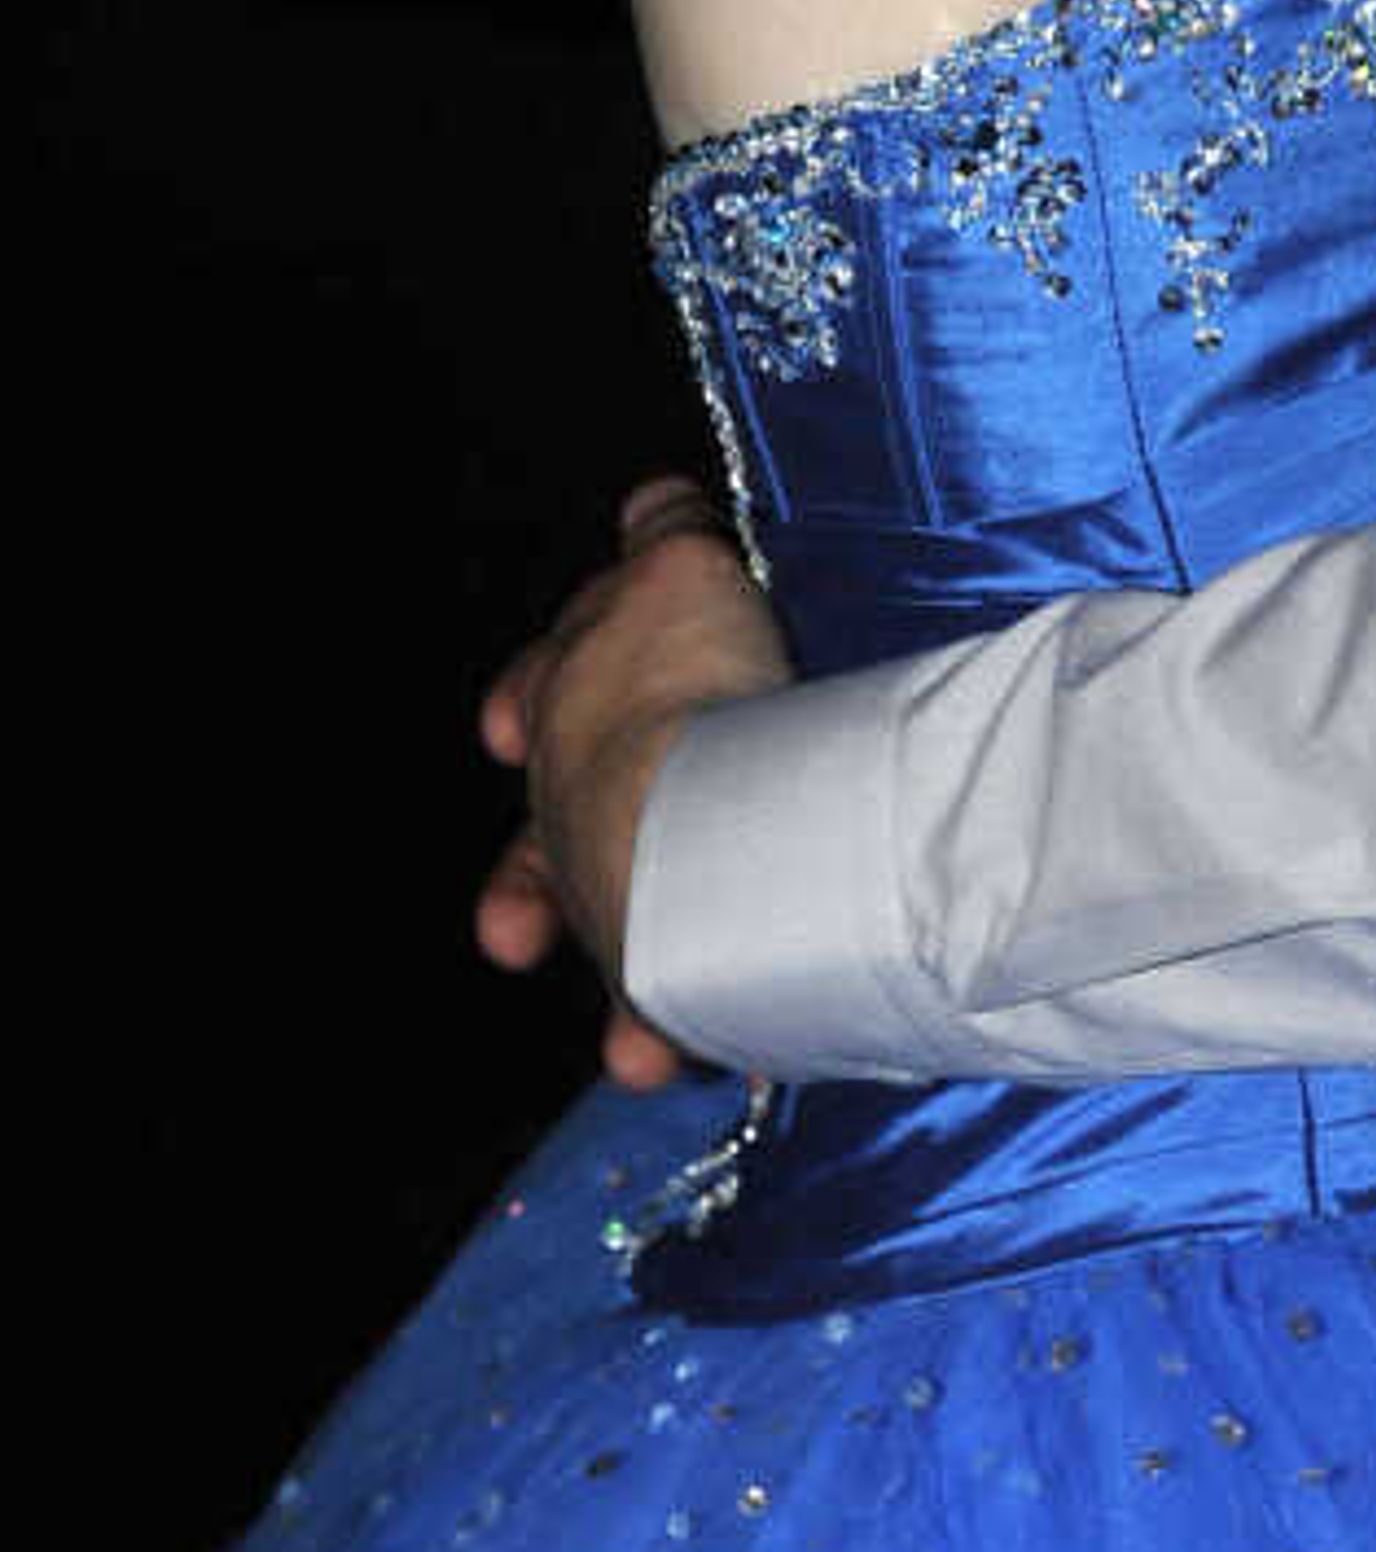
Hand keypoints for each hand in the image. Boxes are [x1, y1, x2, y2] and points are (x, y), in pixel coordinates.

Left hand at [476, 475, 791, 1086]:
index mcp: (565, 702)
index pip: (540, 689)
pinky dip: (662, 1030)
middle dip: (547, 864)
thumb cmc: (686, 682)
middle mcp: (568, 806)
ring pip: (607, 929)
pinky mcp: (661, 980)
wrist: (694, 813)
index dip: (534, 695)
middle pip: (553, 827)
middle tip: (525, 900)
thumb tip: (654, 499)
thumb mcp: (683, 572)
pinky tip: (675, 1051)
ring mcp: (606, 896)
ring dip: (623, 960)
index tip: (506, 724)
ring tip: (630, 1015)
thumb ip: (667, 537)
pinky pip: (661, 1010)